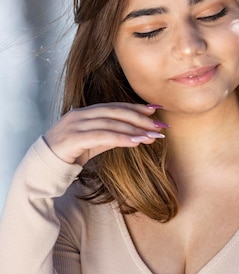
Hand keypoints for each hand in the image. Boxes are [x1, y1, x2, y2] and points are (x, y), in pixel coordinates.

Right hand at [43, 103, 166, 165]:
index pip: (114, 106)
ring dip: (134, 130)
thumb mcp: (94, 143)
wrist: (44, 166)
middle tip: (160, 125)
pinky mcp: (73, 138)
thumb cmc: (70, 153)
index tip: (155, 110)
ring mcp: (75, 125)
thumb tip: (137, 135)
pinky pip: (102, 136)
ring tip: (152, 136)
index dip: (135, 107)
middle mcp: (80, 115)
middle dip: (140, 118)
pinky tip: (136, 142)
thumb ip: (112, 136)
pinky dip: (121, 138)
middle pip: (115, 112)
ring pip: (111, 124)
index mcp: (85, 112)